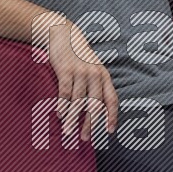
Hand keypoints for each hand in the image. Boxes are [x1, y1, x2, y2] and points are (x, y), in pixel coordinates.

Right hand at [48, 23, 118, 141]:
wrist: (63, 33)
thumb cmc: (77, 55)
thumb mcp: (92, 68)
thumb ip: (95, 86)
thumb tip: (94, 110)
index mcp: (104, 76)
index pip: (112, 99)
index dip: (112, 116)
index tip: (109, 131)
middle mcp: (95, 75)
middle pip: (95, 104)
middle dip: (90, 123)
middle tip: (85, 138)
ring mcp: (80, 72)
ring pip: (78, 101)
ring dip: (72, 118)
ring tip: (68, 132)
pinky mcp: (66, 70)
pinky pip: (65, 92)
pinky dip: (62, 105)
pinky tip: (60, 115)